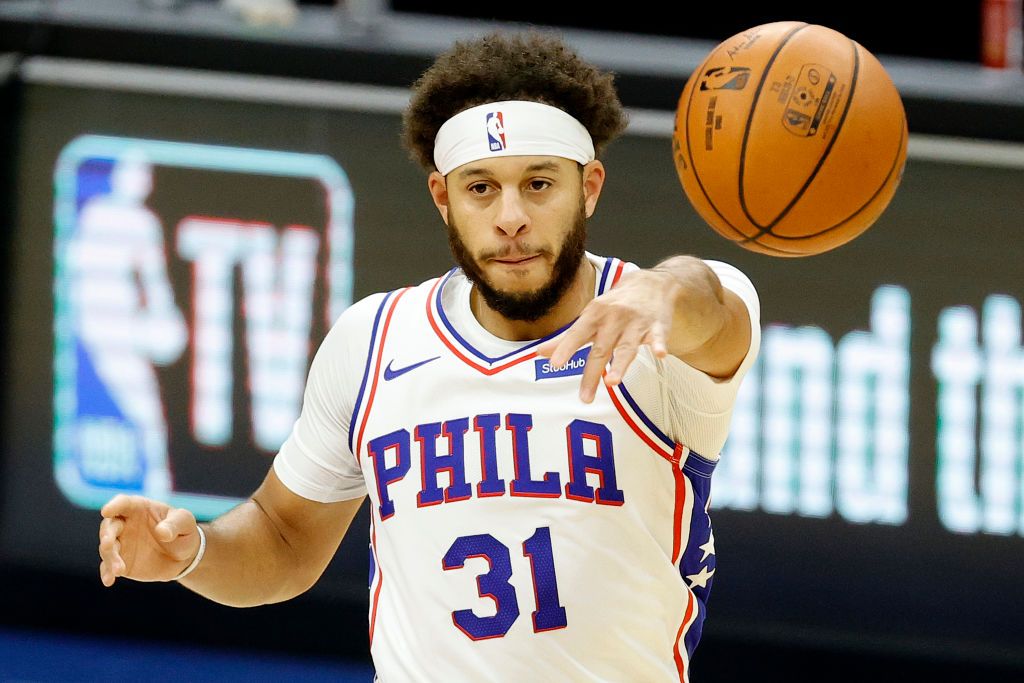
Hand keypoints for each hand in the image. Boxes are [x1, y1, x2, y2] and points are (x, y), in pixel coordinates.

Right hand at [98, 494, 200, 586]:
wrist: (184, 556)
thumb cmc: (183, 531)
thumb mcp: (185, 523)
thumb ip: (174, 524)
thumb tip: (162, 532)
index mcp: (139, 508)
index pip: (123, 503)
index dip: (114, 505)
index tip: (106, 511)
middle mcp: (125, 524)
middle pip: (110, 526)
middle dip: (106, 534)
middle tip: (108, 543)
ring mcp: (121, 543)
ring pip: (108, 548)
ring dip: (110, 557)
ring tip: (119, 570)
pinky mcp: (121, 561)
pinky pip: (109, 567)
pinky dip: (107, 573)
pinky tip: (108, 580)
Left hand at [536, 270, 675, 402]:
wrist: (651, 283)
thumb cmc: (616, 304)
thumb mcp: (590, 316)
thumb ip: (567, 338)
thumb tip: (540, 352)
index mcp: (595, 314)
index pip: (578, 334)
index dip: (566, 348)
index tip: (555, 364)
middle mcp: (614, 318)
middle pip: (601, 349)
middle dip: (592, 374)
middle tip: (585, 397)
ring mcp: (636, 323)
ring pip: (627, 347)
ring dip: (621, 364)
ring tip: (613, 382)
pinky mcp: (657, 327)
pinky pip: (658, 337)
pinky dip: (659, 345)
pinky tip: (660, 354)